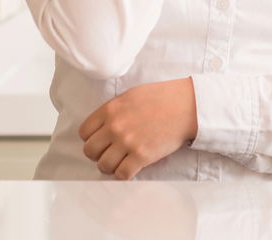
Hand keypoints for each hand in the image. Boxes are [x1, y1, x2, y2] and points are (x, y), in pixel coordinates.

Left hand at [80, 77, 198, 179]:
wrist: (187, 106)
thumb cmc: (162, 97)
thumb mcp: (131, 95)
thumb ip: (113, 110)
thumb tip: (103, 125)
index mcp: (110, 109)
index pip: (84, 132)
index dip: (91, 138)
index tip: (100, 141)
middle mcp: (115, 126)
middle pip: (90, 151)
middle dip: (98, 154)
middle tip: (109, 153)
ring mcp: (128, 142)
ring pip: (103, 165)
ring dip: (110, 166)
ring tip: (120, 162)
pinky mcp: (141, 156)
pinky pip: (121, 174)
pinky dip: (123, 175)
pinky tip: (130, 168)